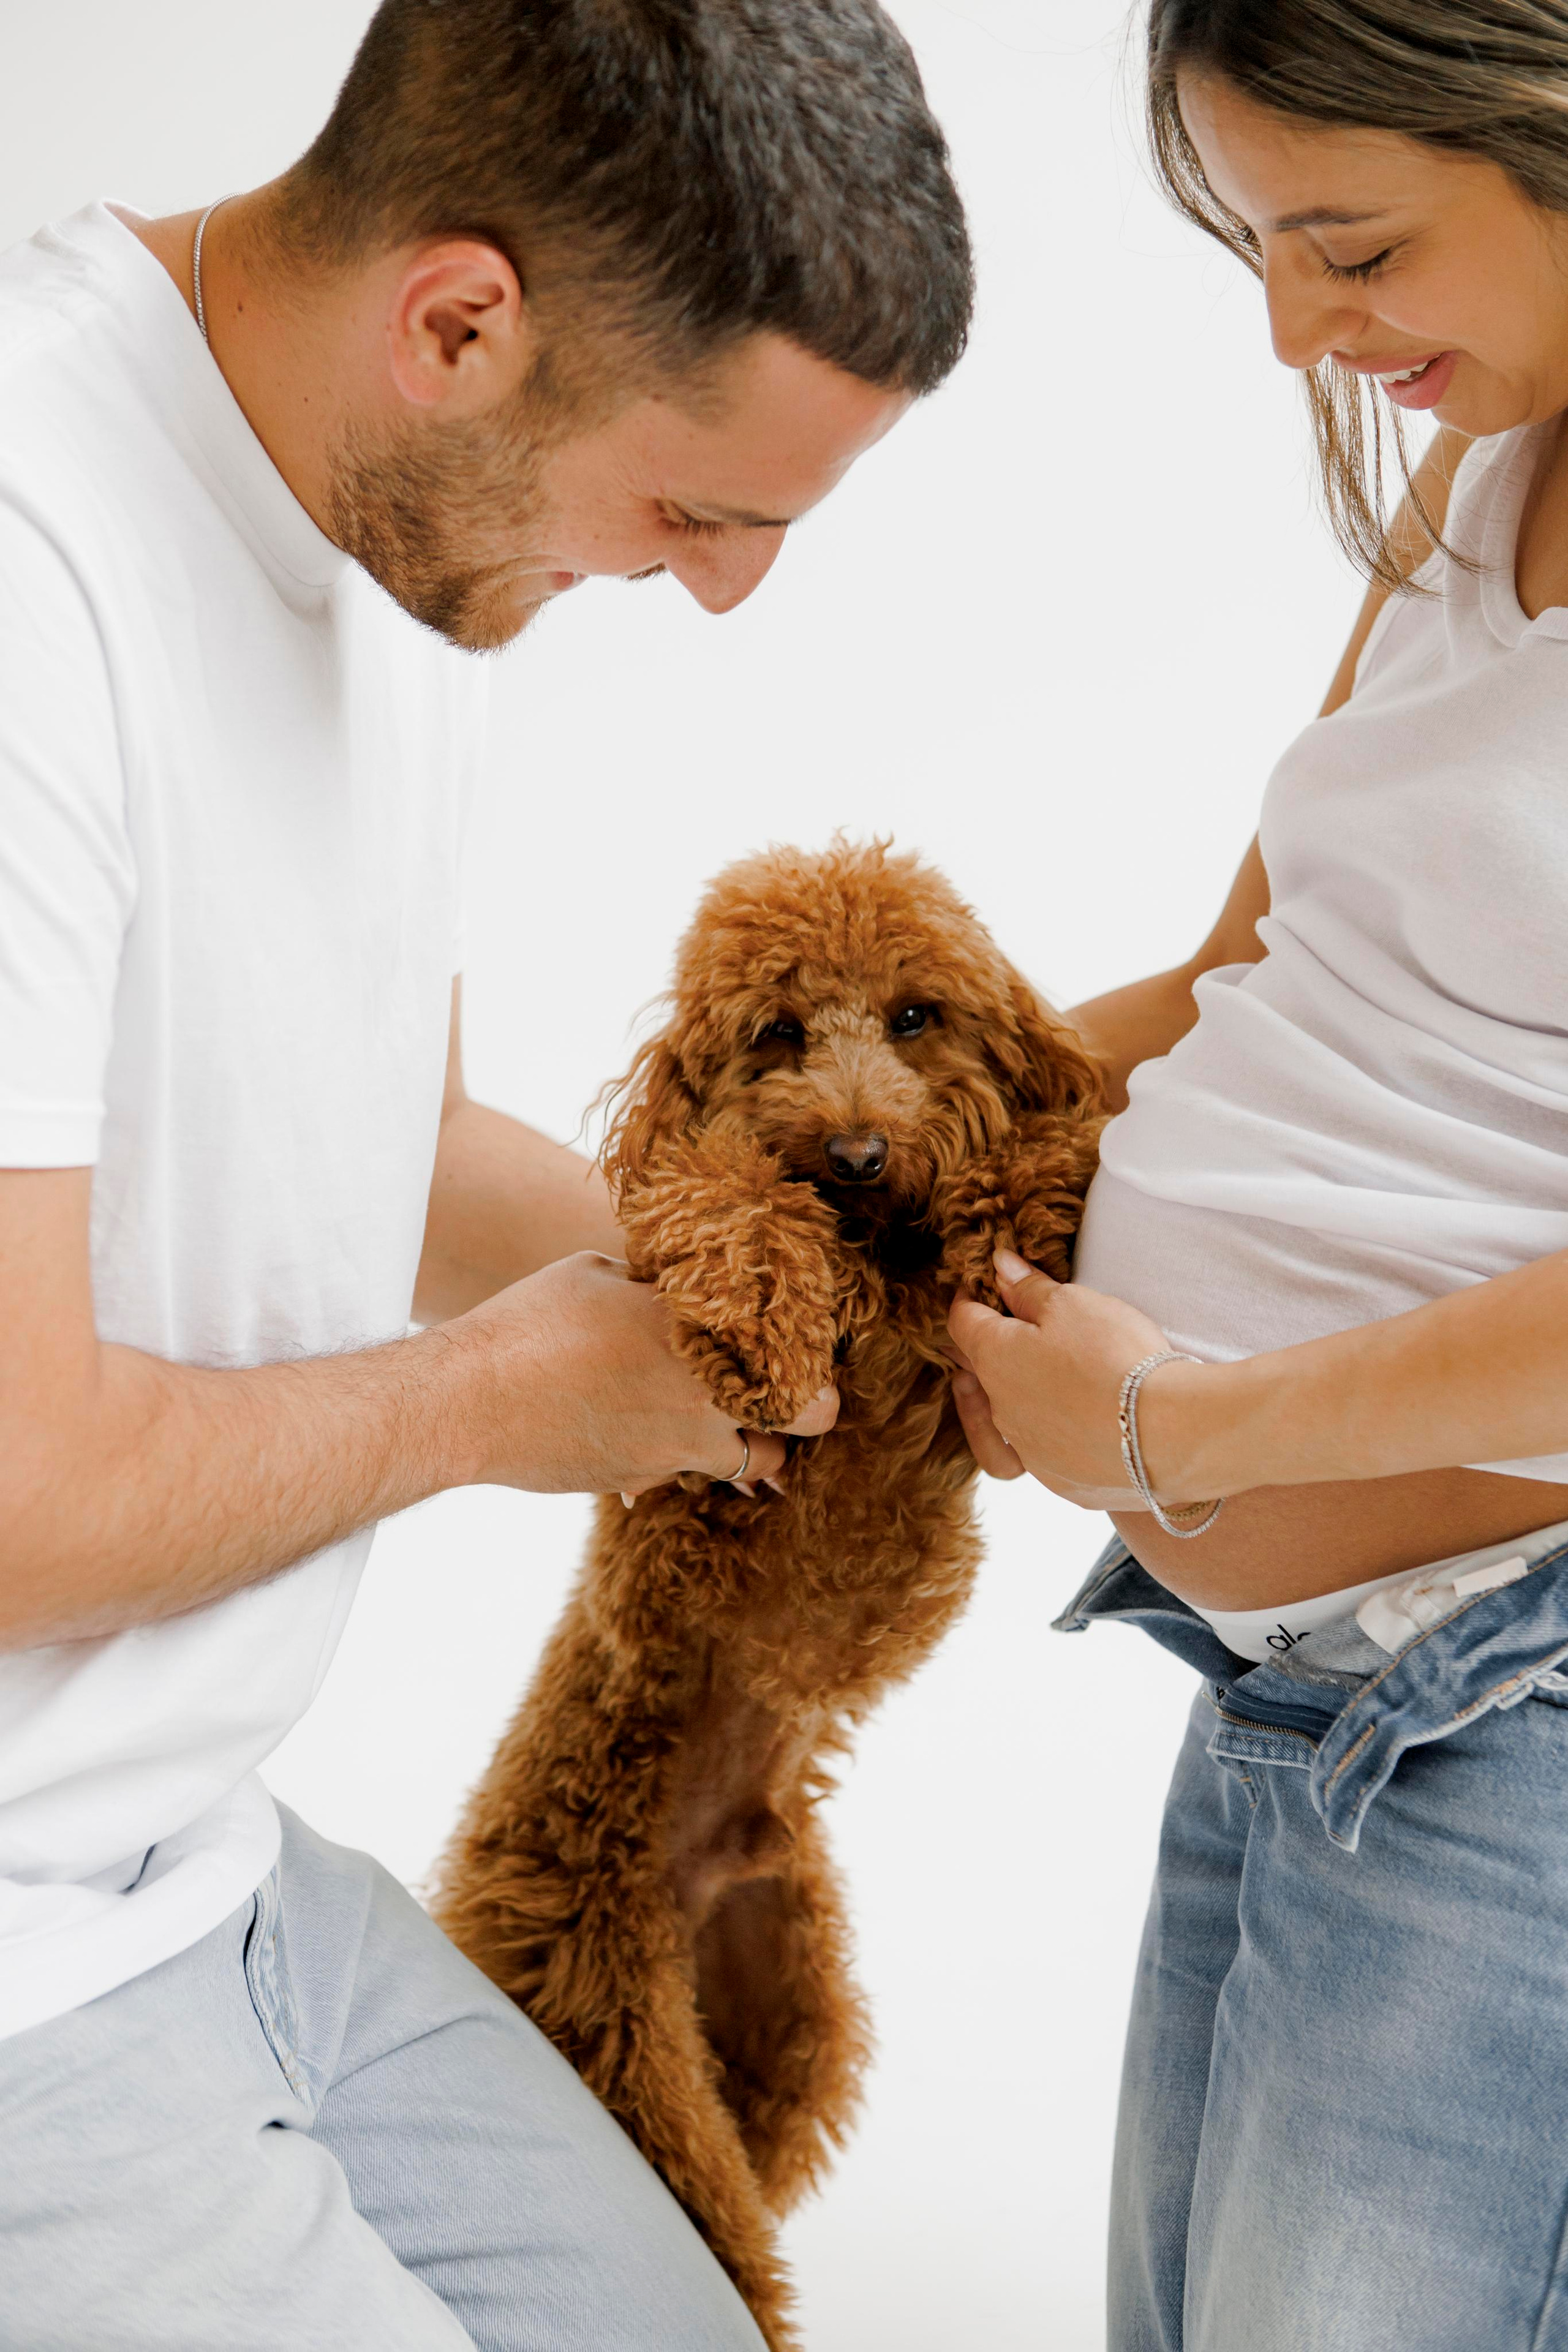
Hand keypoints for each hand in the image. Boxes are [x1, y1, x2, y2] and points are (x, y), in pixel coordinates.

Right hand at [450, 1251, 836, 1496]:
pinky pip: (682, 1473)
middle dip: (793, 1421)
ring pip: (747, 1465)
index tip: (808, 1365)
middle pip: (794, 1435)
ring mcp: (674, 1450)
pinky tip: (645, 1424)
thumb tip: (678, 1288)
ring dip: (744, 1446)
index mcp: (705, 1335)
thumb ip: (656, 1287)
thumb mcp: (601, 1274)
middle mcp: (705, 1400)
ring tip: (715, 1412)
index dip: (815, 1379)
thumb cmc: (531, 1322)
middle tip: (778, 1398)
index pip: (806, 1378)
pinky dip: (680, 1456)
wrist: (467, 1402)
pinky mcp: (639, 1480)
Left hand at [947, 1248, 1190, 1509]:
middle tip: (994, 1330)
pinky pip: (1036, 1460)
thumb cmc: (1115, 1358)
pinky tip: (1056, 1428)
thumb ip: (1030, 1288)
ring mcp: (1030, 1451)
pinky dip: (1038, 1439)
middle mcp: (1002, 1410)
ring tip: (1012, 1383)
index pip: (962, 1323)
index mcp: (995, 1359)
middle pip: (977, 1373)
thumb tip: (999, 1267)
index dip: (968, 1300)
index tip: (980, 1287)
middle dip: (982, 1349)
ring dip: (1000, 1399)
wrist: (1168, 1434)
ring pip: (999, 1423)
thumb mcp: (1072, 1304)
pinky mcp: (1062, 1481)